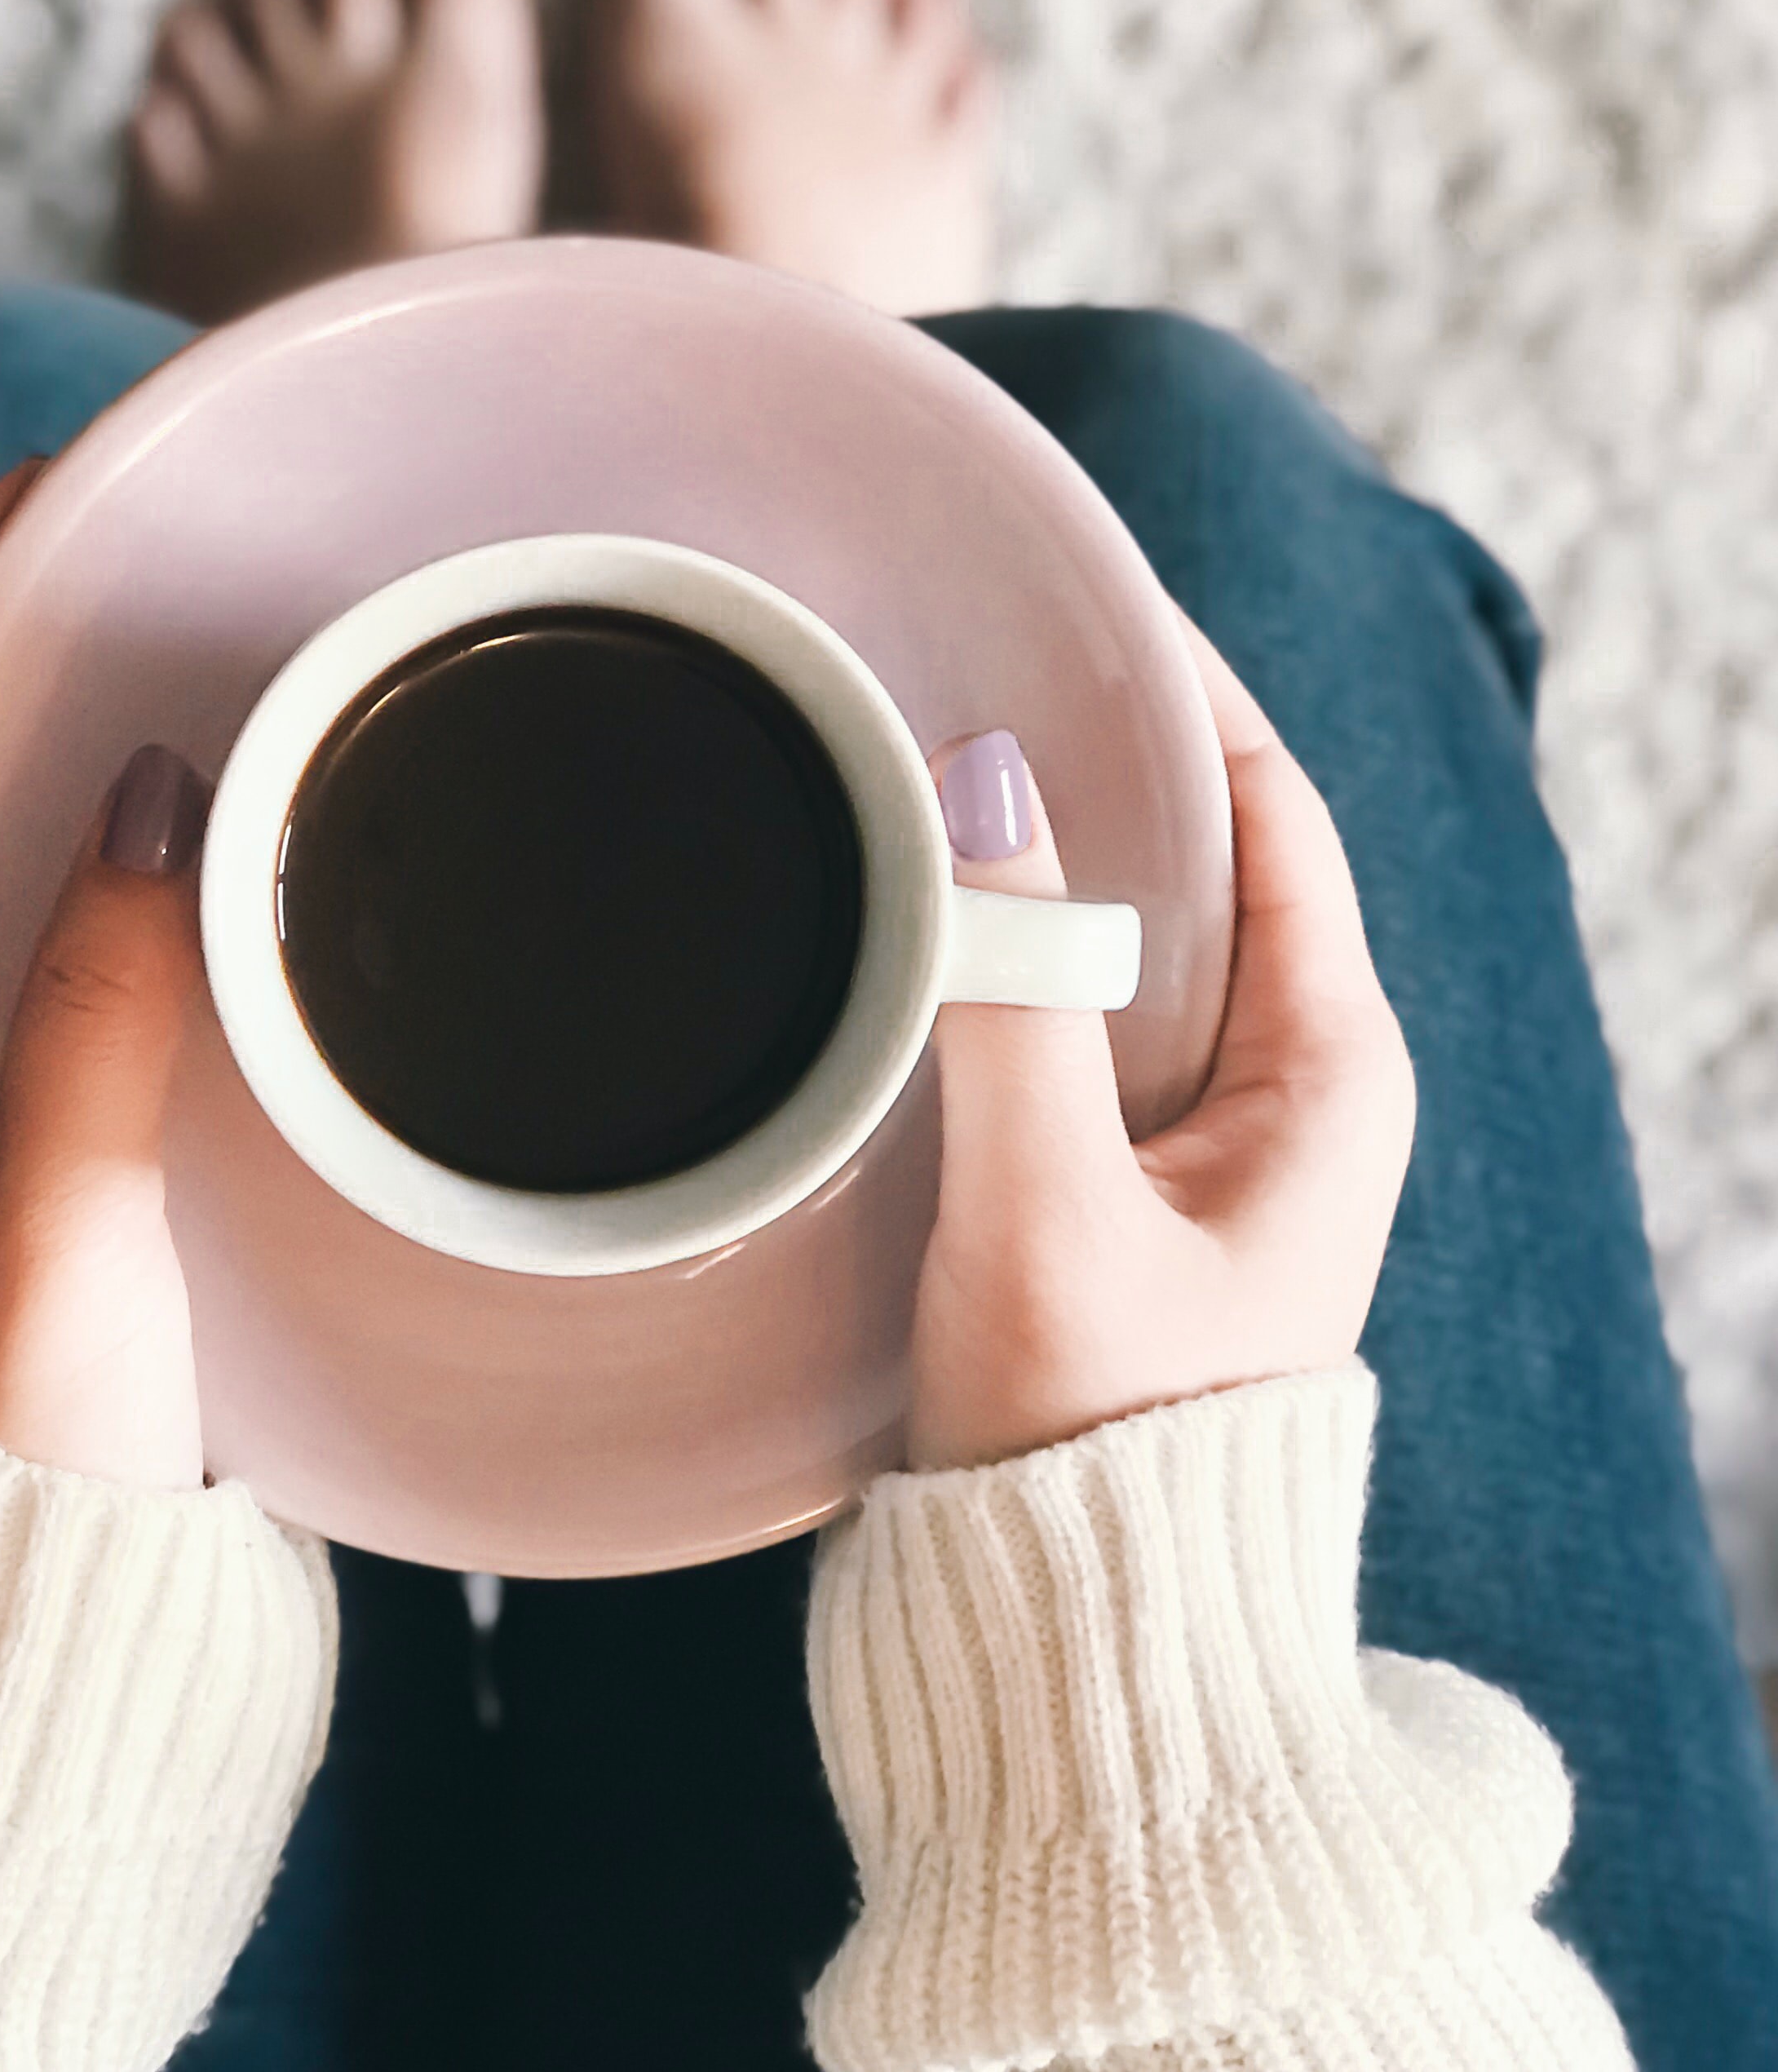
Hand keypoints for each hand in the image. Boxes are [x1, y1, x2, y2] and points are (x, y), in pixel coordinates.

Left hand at [0, 465, 215, 1491]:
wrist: (41, 1664)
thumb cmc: (19, 1468)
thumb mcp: (57, 1233)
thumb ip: (101, 1014)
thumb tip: (155, 801)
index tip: (22, 512)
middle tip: (109, 547)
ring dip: (57, 764)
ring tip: (163, 645)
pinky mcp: (32, 1166)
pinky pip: (55, 961)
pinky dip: (115, 873)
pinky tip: (201, 842)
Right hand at [907, 616, 1415, 1471]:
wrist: (1082, 1648)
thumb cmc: (1091, 1447)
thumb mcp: (1048, 1215)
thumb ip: (1015, 1002)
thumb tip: (981, 785)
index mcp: (1328, 1072)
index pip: (1271, 811)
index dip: (1182, 690)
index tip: (1074, 595)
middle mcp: (1286, 1086)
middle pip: (1199, 856)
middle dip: (1094, 753)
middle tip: (962, 655)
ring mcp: (1203, 1139)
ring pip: (1128, 933)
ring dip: (1040, 852)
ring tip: (920, 753)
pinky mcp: (1120, 1186)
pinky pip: (1074, 1011)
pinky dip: (1004, 947)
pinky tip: (914, 918)